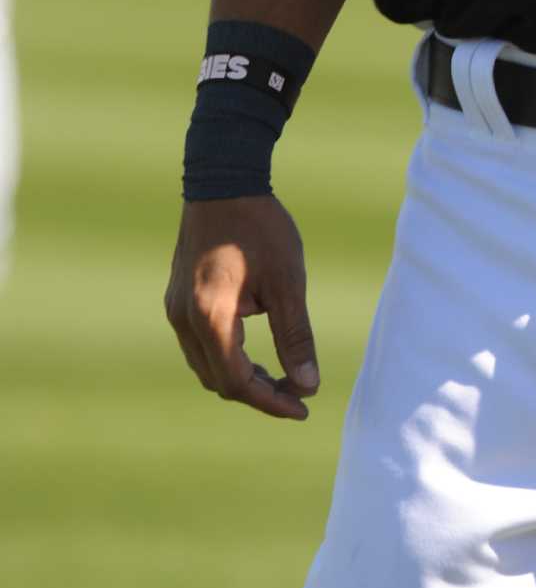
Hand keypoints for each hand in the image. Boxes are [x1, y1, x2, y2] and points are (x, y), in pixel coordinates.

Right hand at [164, 195, 318, 421]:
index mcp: (210, 317)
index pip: (237, 382)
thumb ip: (295, 335)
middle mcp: (183, 319)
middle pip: (217, 381)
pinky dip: (226, 358)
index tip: (303, 407)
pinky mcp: (177, 298)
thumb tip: (308, 385)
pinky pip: (198, 345)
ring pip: (205, 366)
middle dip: (257, 393)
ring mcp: (175, 309)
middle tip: (296, 393)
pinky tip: (253, 351)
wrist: (223, 180)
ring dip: (240, 378)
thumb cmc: (259, 227)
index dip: (271, 401)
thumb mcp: (287, 281)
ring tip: (279, 376)